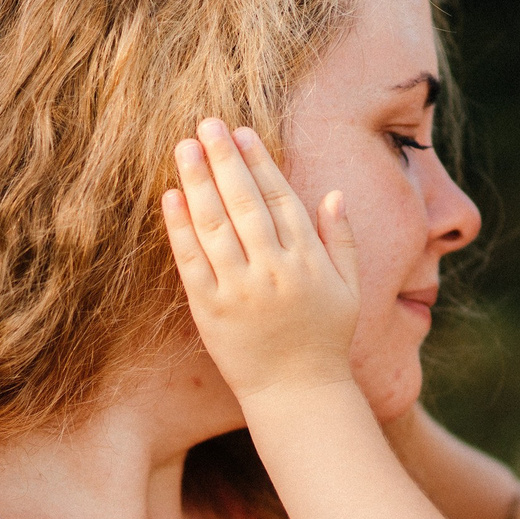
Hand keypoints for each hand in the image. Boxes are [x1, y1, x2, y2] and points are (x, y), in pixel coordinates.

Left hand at [163, 118, 359, 403]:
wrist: (297, 395)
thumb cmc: (325, 340)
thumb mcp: (348, 289)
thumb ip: (341, 239)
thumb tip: (334, 193)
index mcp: (307, 260)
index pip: (279, 198)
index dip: (259, 161)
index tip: (242, 132)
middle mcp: (274, 270)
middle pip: (244, 202)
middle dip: (224, 158)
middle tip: (206, 123)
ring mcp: (240, 289)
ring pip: (215, 224)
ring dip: (198, 181)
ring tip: (184, 146)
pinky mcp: (210, 310)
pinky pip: (191, 261)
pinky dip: (179, 227)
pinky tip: (170, 196)